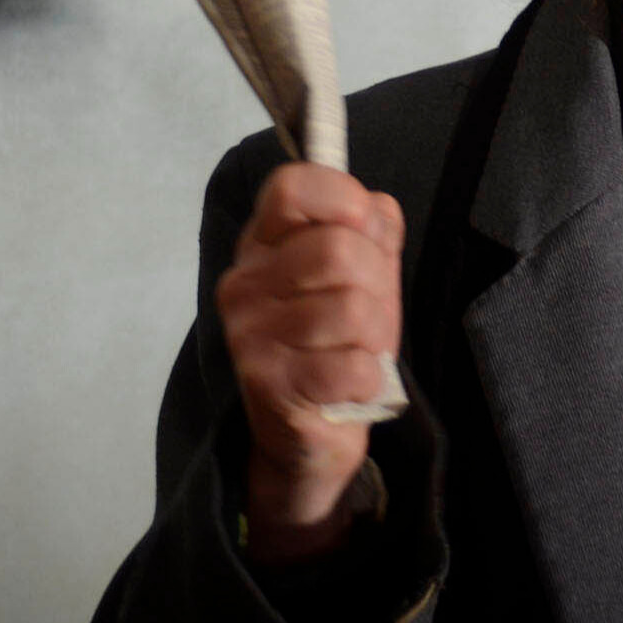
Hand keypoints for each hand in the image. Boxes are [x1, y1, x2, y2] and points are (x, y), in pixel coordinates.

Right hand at [217, 162, 403, 562]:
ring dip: (377, 335)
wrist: (309, 435)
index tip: (362, 226)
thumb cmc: (336, 345)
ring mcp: (250, 337)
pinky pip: (350, 366)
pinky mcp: (270, 387)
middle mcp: (244, 285)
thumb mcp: (362, 277)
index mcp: (262, 245)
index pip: (290, 188)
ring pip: (350, 308)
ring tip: (360, 351)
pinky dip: (368, 378)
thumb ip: (372, 232)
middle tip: (370, 315)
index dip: (341, 197)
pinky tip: (350, 385)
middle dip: (377, 283)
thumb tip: (376, 206)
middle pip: (337, 249)